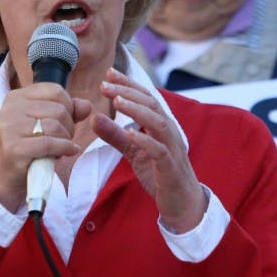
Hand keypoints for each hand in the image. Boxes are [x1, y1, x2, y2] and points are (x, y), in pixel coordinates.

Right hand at [0, 83, 90, 211]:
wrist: (8, 175)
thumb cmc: (31, 144)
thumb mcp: (50, 122)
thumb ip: (70, 110)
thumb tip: (87, 106)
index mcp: (17, 96)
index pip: (56, 91)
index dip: (69, 106)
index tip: (65, 121)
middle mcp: (10, 108)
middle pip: (59, 110)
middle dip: (69, 126)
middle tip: (62, 138)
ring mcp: (10, 128)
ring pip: (55, 126)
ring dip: (66, 139)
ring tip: (60, 147)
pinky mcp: (14, 148)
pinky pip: (50, 143)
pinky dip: (64, 148)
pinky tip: (67, 152)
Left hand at [93, 67, 207, 232]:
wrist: (182, 203)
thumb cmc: (160, 174)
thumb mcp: (134, 152)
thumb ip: (116, 136)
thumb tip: (94, 118)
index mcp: (161, 126)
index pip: (146, 98)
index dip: (129, 84)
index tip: (108, 73)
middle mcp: (169, 132)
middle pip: (152, 104)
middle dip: (129, 92)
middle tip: (105, 85)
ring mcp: (172, 148)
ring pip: (157, 122)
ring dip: (137, 110)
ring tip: (117, 102)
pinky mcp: (170, 167)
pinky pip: (159, 150)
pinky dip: (145, 140)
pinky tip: (130, 134)